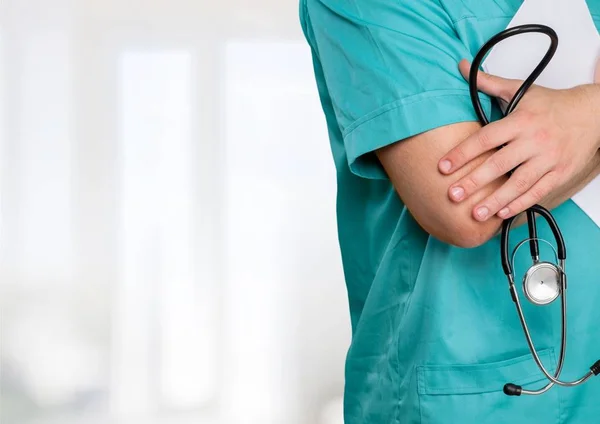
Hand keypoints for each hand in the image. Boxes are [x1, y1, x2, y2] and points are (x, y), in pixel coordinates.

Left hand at [438, 59, 599, 221]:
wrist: (593, 112)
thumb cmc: (550, 104)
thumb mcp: (520, 89)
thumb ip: (488, 83)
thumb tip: (462, 66)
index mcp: (521, 121)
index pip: (486, 138)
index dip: (463, 153)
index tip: (443, 166)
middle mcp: (535, 140)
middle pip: (500, 164)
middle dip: (475, 182)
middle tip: (454, 195)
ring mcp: (549, 159)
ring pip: (519, 183)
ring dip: (496, 200)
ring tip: (476, 213)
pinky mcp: (560, 173)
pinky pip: (538, 191)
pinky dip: (520, 204)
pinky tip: (502, 213)